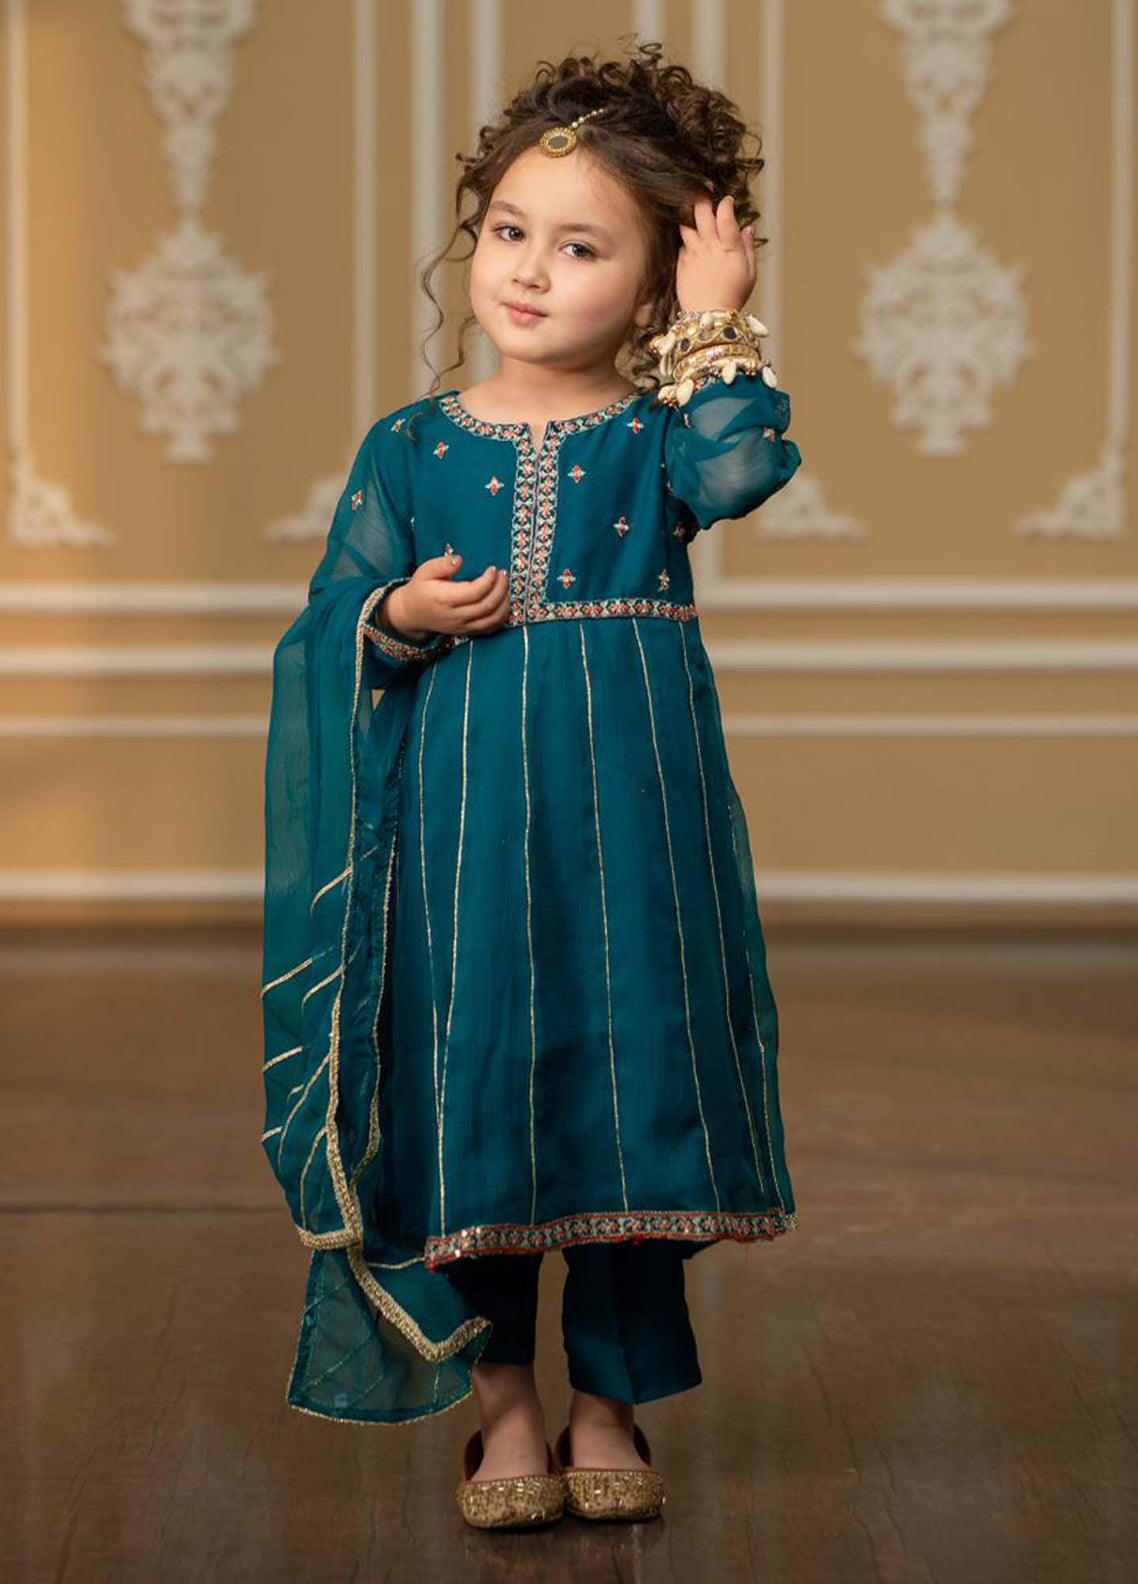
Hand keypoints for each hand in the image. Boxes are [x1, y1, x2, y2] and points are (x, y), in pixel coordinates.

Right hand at [382, 553, 509, 640]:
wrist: (413, 614)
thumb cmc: (420, 589)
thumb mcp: (425, 571)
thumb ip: (442, 564)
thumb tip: (459, 560)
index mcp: (444, 599)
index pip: (474, 592)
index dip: (488, 580)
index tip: (492, 568)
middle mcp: (455, 616)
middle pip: (487, 605)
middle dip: (500, 588)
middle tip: (503, 574)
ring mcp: (463, 626)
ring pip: (493, 619)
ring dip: (504, 602)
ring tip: (505, 586)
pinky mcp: (467, 632)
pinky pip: (491, 628)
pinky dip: (502, 616)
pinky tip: (502, 602)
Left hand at [675, 194, 755, 315]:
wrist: (708, 317)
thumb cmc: (733, 298)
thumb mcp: (750, 273)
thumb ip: (748, 248)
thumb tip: (747, 229)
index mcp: (729, 246)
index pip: (725, 214)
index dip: (725, 202)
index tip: (727, 200)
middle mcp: (709, 246)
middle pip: (701, 211)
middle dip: (702, 198)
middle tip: (704, 194)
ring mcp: (692, 253)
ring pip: (685, 223)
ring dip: (687, 214)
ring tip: (691, 211)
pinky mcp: (681, 264)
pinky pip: (681, 243)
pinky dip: (685, 239)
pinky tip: (690, 240)